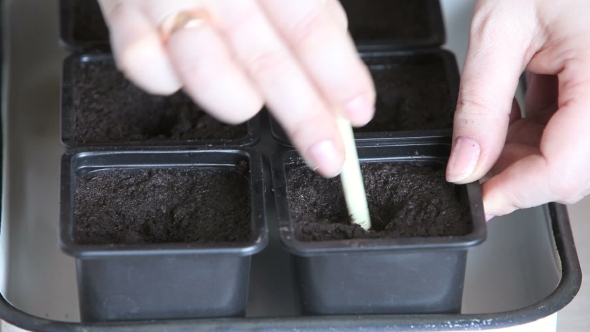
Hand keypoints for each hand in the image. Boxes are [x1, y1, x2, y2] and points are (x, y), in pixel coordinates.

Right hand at [98, 0, 375, 177]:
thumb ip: (307, 12)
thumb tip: (337, 76)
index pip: (309, 25)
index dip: (338, 74)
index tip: (358, 112)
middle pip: (267, 60)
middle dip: (304, 117)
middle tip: (328, 155)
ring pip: (206, 74)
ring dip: (238, 101)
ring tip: (247, 100)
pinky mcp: (120, 14)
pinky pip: (147, 70)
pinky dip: (172, 81)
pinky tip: (186, 68)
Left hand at [446, 0, 589, 217]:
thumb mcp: (498, 30)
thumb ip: (479, 104)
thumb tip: (464, 165)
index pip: (564, 169)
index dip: (513, 191)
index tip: (476, 197)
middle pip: (568, 169)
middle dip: (513, 170)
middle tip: (473, 153)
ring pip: (568, 156)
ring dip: (522, 151)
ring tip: (494, 116)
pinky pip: (571, 132)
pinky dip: (535, 131)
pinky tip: (516, 106)